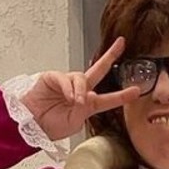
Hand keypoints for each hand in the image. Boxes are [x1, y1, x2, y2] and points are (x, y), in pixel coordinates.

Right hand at [20, 38, 139, 141]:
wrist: (31, 125)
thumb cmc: (51, 125)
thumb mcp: (74, 122)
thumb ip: (85, 109)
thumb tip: (88, 95)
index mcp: (87, 104)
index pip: (107, 98)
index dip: (122, 95)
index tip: (136, 90)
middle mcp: (79, 90)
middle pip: (97, 70)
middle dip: (110, 56)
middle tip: (121, 43)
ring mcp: (66, 82)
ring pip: (82, 78)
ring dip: (81, 91)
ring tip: (76, 103)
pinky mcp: (53, 77)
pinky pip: (65, 79)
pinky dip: (69, 89)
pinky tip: (68, 98)